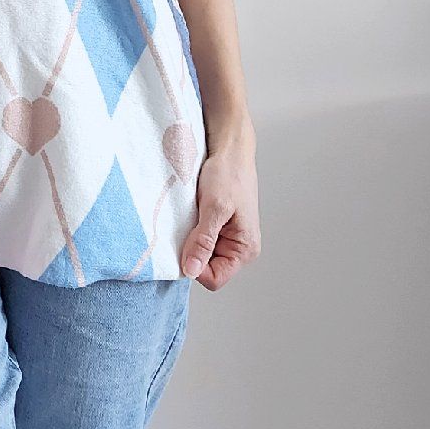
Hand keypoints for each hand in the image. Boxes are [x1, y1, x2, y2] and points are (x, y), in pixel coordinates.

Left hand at [179, 134, 259, 291]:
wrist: (229, 149)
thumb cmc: (229, 174)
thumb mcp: (214, 208)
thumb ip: (203, 241)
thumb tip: (191, 271)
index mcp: (245, 249)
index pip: (214, 279)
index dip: (195, 267)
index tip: (185, 244)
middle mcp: (238, 249)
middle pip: (205, 269)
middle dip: (191, 252)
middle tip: (187, 227)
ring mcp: (226, 238)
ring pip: (199, 254)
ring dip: (189, 240)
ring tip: (191, 217)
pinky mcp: (216, 228)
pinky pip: (197, 240)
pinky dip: (189, 230)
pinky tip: (190, 215)